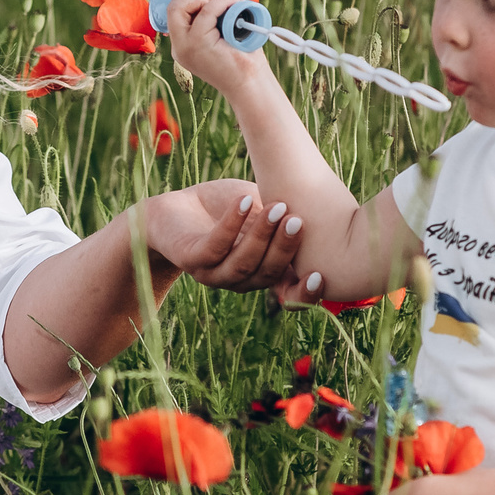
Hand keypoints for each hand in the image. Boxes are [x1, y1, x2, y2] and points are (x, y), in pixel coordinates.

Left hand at [138, 180, 304, 293]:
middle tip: (298, 220)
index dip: (305, 293)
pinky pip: (214, 246)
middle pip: (268, 273)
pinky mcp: (190, 259)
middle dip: (285, 248)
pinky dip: (231, 224)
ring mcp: (214, 274)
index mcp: (263, 272)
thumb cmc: (225, 207)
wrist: (174, 208)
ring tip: (276, 208)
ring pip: (243, 263)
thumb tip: (320, 212)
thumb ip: (287, 214)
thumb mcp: (262, 208)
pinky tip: (242, 200)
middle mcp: (241, 280)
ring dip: (261, 236)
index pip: (289, 294)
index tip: (321, 275)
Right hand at [160, 0, 265, 96]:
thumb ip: (220, 11)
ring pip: (180, 5)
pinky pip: (205, 12)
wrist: (251, 84)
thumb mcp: (228, 29)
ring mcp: (185, 46)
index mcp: (184, 44)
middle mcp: (180, 46)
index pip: (176, 11)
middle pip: (173, 5)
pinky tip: (235, 5)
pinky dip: (222, 2)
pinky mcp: (197, 44)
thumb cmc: (243, 58)